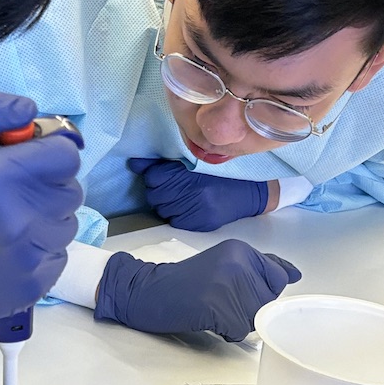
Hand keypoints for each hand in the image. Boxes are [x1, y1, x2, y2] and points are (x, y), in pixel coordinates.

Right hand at [0, 83, 82, 338]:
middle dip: (46, 184)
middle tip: (12, 191)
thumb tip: (28, 110)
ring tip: (8, 221)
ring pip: (66, 224)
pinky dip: (39, 251)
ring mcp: (28, 258)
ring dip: (44, 218)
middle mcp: (19, 219)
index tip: (23, 161)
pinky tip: (7, 249)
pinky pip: (57, 257)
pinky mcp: (32, 287)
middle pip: (70, 189)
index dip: (47, 153)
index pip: (66, 154)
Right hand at [94, 239, 301, 340]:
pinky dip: (225, 332)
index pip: (279, 278)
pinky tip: (206, 319)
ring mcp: (227, 284)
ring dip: (237, 322)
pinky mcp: (216, 306)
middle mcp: (238, 262)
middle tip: (218, 300)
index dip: (260, 292)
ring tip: (212, 310)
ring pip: (255, 318)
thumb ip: (259, 267)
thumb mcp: (225, 263)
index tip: (237, 291)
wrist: (146, 290)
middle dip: (249, 309)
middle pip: (268, 301)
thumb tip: (295, 274)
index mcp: (242, 249)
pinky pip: (239, 332)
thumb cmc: (185, 282)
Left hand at [128, 158, 267, 231]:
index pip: (152, 177)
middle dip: (159, 191)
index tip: (163, 176)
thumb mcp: (192, 161)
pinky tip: (189, 207)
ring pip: (161, 210)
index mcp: (188, 170)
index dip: (155, 177)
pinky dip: (177, 215)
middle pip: (154, 195)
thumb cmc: (218, 174)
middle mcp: (190, 190)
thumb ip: (160, 163)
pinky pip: (174, 222)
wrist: (250, 192)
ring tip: (183, 197)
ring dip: (167, 204)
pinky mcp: (198, 223)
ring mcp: (194, 208)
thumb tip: (133, 163)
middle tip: (174, 188)